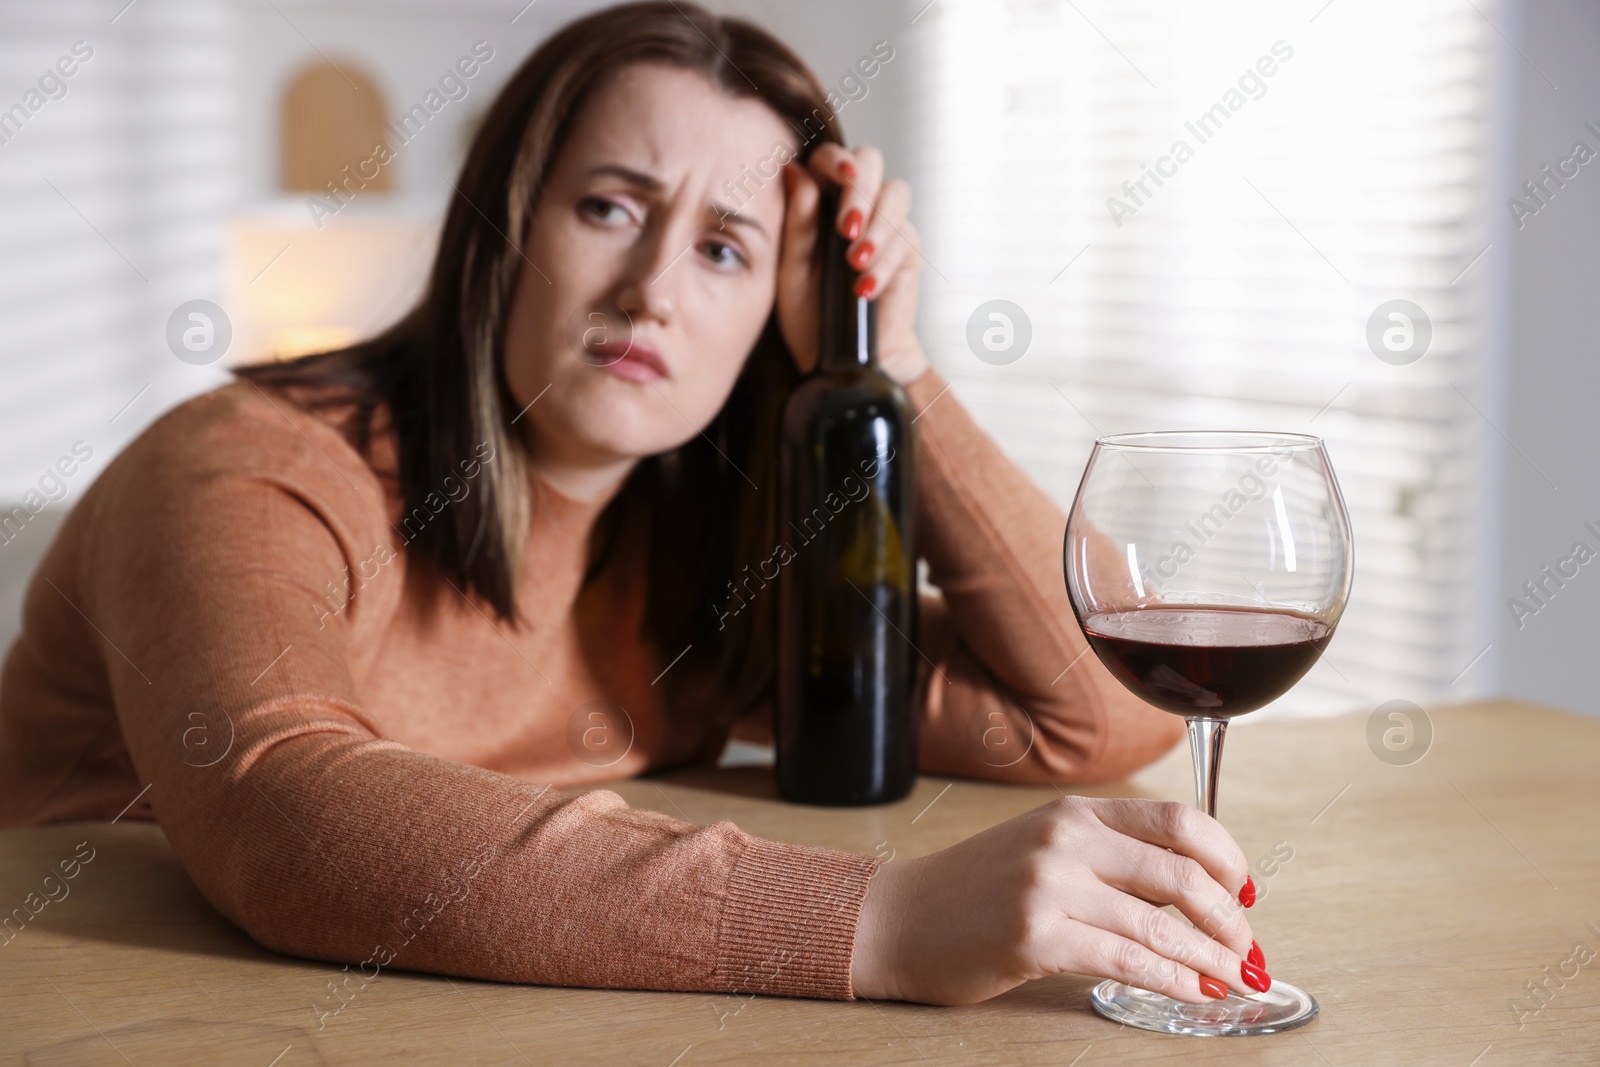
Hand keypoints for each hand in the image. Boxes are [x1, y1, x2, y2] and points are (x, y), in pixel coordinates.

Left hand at [775, 143, 928, 385]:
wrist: (839, 360)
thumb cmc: (810, 315)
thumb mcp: (791, 272)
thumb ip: (796, 223)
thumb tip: (794, 170)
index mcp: (818, 198)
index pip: (829, 158)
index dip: (836, 159)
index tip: (840, 177)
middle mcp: (854, 202)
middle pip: (871, 161)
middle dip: (860, 190)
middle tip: (847, 229)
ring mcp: (884, 222)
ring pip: (896, 193)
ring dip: (878, 226)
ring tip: (855, 263)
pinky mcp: (907, 249)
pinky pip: (906, 238)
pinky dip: (886, 262)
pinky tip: (865, 288)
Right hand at [850, 795, 1262, 1004]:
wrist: (898, 920)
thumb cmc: (972, 892)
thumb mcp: (1041, 848)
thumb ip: (1107, 856)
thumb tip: (1195, 893)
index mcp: (1074, 812)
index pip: (1178, 820)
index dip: (1227, 858)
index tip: (1247, 892)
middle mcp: (1065, 839)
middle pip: (1181, 873)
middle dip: (1229, 919)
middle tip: (1248, 950)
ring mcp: (1048, 886)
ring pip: (1160, 924)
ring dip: (1212, 958)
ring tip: (1235, 979)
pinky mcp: (1035, 937)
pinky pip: (1127, 960)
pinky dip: (1173, 981)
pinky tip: (1195, 994)